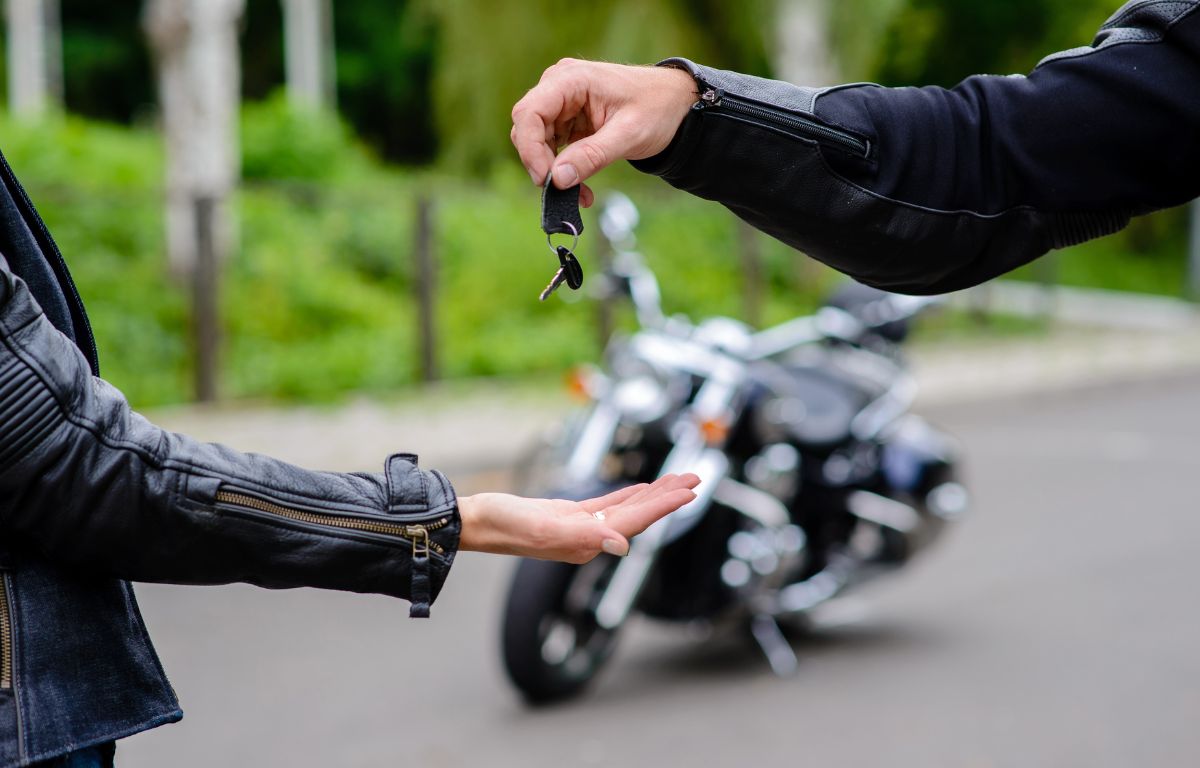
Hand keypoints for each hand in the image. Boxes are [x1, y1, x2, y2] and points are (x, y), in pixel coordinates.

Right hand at [457, 473, 699, 563]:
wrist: (475, 522)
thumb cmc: (502, 524)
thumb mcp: (542, 527)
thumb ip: (583, 536)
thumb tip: (623, 545)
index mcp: (587, 541)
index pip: (636, 521)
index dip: (664, 505)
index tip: (690, 491)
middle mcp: (589, 537)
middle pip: (638, 515)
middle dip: (668, 497)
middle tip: (697, 479)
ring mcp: (579, 527)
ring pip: (626, 508)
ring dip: (653, 494)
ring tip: (678, 481)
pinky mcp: (568, 515)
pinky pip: (607, 505)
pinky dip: (628, 495)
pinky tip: (641, 489)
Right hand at [510, 59, 696, 205]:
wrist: (676, 105)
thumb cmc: (657, 109)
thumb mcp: (628, 135)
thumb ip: (591, 156)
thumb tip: (556, 180)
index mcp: (571, 79)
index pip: (529, 113)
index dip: (530, 149)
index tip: (546, 180)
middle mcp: (559, 86)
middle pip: (527, 129)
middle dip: (541, 164)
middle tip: (564, 193)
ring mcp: (561, 103)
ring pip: (536, 142)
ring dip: (553, 172)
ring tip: (580, 195)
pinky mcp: (567, 120)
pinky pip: (552, 148)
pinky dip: (562, 170)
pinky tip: (581, 187)